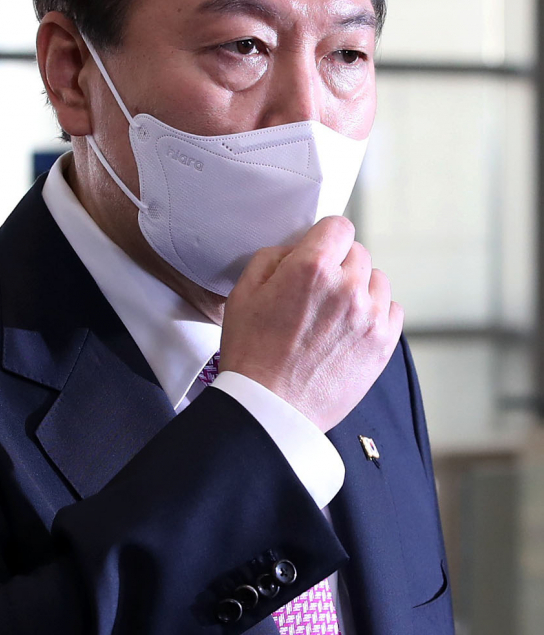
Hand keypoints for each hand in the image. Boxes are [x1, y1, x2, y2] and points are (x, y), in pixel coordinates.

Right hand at [219, 216, 403, 432]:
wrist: (270, 408)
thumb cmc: (252, 354)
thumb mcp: (243, 293)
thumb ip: (271, 258)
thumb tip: (296, 249)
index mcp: (311, 269)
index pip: (339, 226)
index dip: (325, 236)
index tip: (319, 250)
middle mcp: (346, 287)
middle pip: (358, 252)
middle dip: (338, 263)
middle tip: (318, 289)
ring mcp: (369, 317)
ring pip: (377, 279)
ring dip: (360, 287)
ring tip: (336, 311)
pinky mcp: (383, 344)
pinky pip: (392, 309)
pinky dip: (376, 313)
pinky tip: (352, 327)